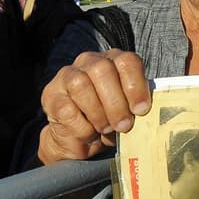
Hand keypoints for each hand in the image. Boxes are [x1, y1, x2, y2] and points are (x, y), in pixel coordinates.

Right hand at [39, 49, 150, 164]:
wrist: (79, 137)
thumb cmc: (110, 119)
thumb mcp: (127, 109)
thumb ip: (137, 105)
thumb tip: (148, 112)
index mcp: (113, 60)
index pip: (126, 61)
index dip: (135, 85)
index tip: (141, 110)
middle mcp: (88, 61)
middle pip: (102, 70)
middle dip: (116, 102)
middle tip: (124, 126)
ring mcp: (66, 76)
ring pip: (81, 85)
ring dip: (98, 113)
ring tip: (106, 129)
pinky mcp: (51, 95)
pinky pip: (67, 108)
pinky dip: (82, 126)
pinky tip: (89, 132)